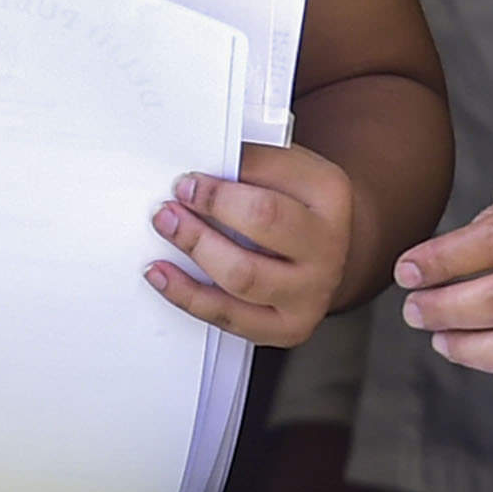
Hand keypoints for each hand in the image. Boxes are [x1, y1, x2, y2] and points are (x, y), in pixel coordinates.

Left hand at [145, 138, 361, 346]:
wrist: (321, 253)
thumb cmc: (291, 203)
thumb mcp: (281, 169)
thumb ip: (245, 164)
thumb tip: (194, 166)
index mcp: (329, 194)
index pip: (272, 175)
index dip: (223, 179)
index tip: (186, 180)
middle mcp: (328, 246)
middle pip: (263, 221)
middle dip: (210, 208)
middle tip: (173, 202)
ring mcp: (312, 293)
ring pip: (244, 275)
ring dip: (195, 248)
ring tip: (166, 227)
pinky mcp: (289, 328)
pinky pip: (231, 317)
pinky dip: (188, 296)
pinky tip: (163, 275)